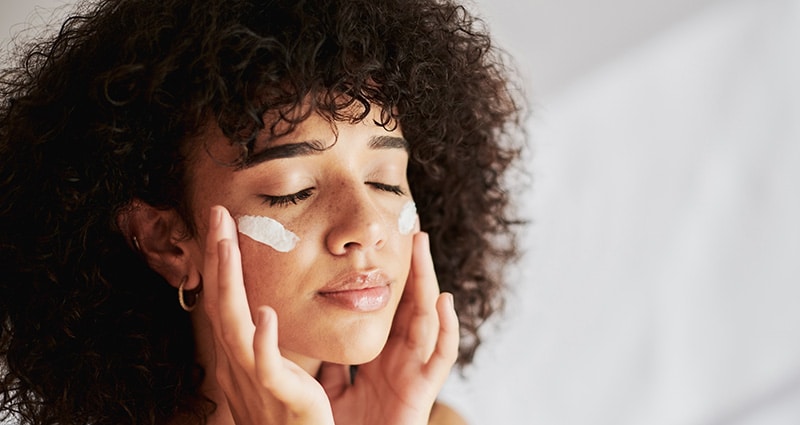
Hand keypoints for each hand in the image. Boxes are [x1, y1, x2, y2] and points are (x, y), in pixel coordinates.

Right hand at [202, 205, 333, 424]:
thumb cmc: (285, 423)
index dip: (220, 263)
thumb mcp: (269, 378)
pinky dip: (262, 340)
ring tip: (228, 244)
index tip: (222, 225)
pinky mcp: (281, 398)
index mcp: (239, 358)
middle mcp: (238, 366)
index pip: (225, 302)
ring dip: (230, 282)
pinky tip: (265, 312)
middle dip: (217, 258)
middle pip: (222, 304)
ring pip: (235, 326)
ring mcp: (254, 382)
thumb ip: (266, 346)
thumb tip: (263, 316)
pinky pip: (267, 368)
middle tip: (217, 214)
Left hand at [319, 231, 459, 424]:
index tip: (383, 246)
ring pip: (425, 320)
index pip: (385, 311)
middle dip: (411, 270)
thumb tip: (306, 331)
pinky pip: (439, 358)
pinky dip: (445, 329)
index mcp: (376, 361)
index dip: (387, 280)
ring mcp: (413, 376)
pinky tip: (443, 301)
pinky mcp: (422, 394)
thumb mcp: (330, 390)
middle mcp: (398, 363)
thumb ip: (327, 363)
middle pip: (408, 307)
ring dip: (426, 282)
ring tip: (423, 247)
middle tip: (410, 230)